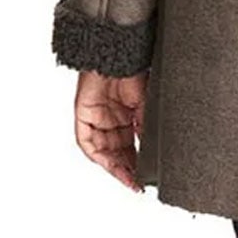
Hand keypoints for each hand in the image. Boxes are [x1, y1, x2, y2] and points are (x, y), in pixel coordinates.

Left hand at [73, 69, 147, 191]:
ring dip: (114, 166)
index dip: (137, 162)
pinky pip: (88, 143)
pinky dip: (98, 155)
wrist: (119, 55)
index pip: (131, 145)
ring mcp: (97, 119)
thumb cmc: (134, 70)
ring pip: (103, 151)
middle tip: (136, 182)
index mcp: (128, 115)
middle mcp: (112, 119)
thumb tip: (153, 150)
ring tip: (127, 176)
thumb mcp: (146, 103)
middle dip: (126, 169)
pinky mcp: (84, 116)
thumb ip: (146, 126)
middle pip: (117, 152)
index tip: (144, 178)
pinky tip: (110, 162)